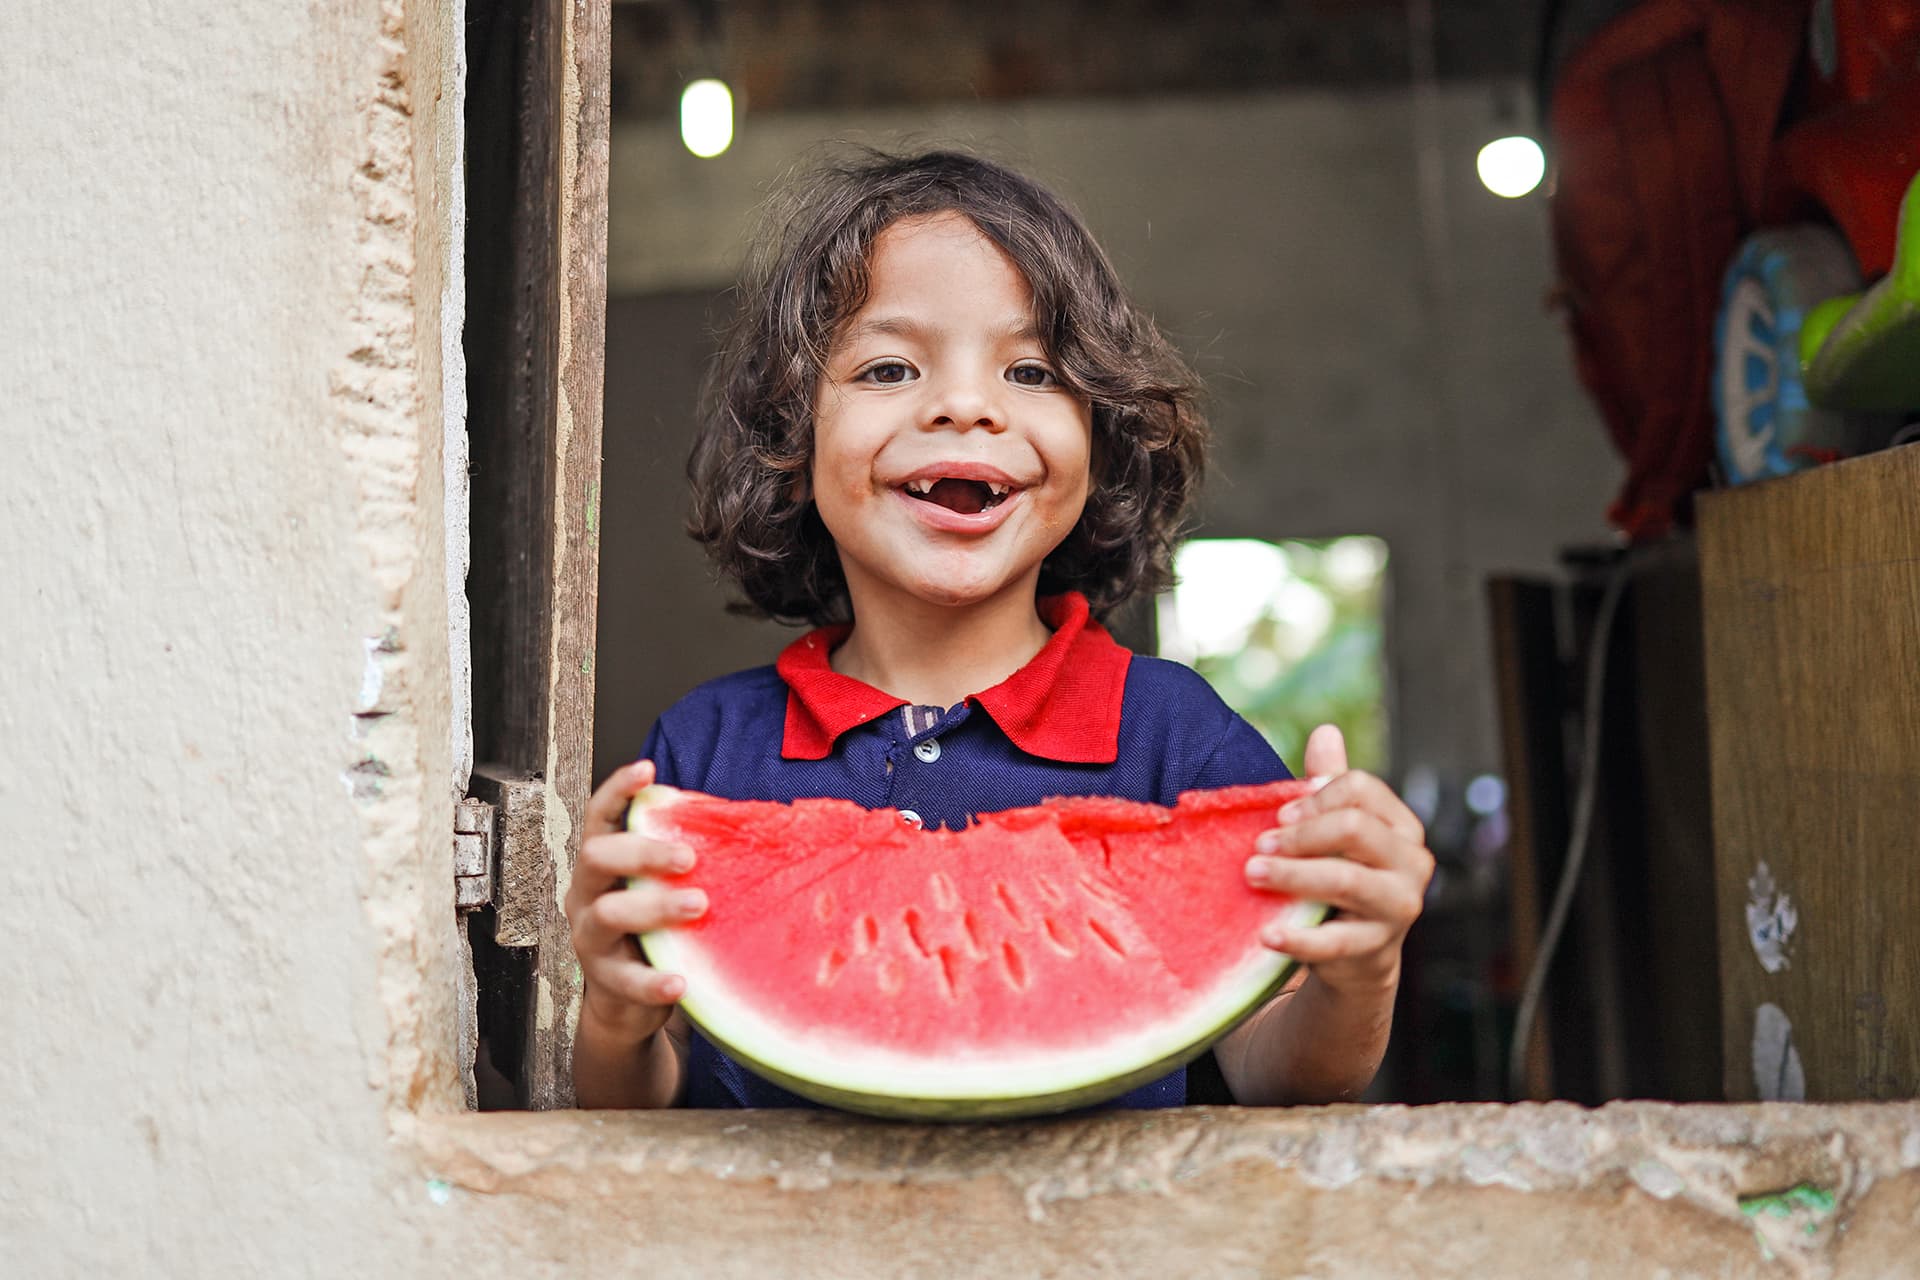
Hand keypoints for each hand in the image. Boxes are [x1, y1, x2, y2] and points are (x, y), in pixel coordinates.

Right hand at [564, 760, 706, 1045]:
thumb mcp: (658, 886)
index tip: (647, 768)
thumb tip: (734, 819)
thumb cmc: (653, 927)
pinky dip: (654, 982)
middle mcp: (586, 894)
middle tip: (689, 858)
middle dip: (642, 851)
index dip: (618, 790)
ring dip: (655, 906)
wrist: (627, 1002)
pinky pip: (626, 980)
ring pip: (609, 914)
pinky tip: (681, 982)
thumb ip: (678, 856)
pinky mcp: (605, 981)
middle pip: (596, 856)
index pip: (599, 817)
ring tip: (699, 906)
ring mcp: (590, 938)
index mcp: (602, 863)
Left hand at [1242, 725, 1432, 994]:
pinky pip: (1334, 941)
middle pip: (1354, 828)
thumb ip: (1329, 786)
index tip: (1280, 814)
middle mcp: (1412, 863)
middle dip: (1300, 834)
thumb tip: (1325, 730)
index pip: (1362, 789)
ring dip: (1291, 875)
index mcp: (1402, 827)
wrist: (1355, 957)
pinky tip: (1265, 934)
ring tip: (1251, 874)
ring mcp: (1399, 907)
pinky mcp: (1377, 949)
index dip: (1315, 797)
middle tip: (1259, 846)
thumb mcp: (1335, 832)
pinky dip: (1297, 938)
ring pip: (1345, 879)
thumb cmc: (1340, 877)